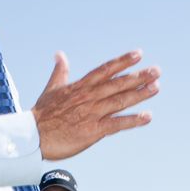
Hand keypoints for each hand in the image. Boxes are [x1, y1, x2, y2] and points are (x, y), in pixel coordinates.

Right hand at [33, 50, 159, 160]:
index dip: (122, 62)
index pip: (105, 70)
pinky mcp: (93, 131)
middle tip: (156, 71)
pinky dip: (133, 120)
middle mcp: (89, 97)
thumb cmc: (41, 114)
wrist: (33, 136)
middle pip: (118, 84)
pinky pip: (117, 124)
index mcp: (80, 87)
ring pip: (120, 101)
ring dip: (139, 94)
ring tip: (156, 87)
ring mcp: (92, 113)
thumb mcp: (51, 88)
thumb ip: (60, 71)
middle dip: (138, 76)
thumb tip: (59, 54)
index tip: (138, 54)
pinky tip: (147, 116)